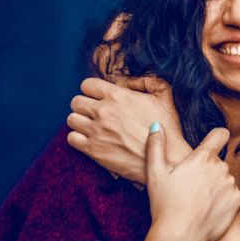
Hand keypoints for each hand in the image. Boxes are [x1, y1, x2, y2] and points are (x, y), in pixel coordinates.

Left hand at [67, 77, 189, 182]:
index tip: (100, 97)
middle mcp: (103, 112)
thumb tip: (128, 80)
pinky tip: (91, 139)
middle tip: (96, 112)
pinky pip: (71, 138)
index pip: (87, 85)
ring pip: (71, 119)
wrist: (166, 160)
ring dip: (80, 121)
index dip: (93, 90)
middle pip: (76, 101)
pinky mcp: (93, 150)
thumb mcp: (165, 95)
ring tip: (93, 125)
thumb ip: (146, 81)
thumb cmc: (168, 127)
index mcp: (118, 96)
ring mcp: (96, 131)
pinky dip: (78, 138)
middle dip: (85, 104)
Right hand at [140, 125, 239, 240]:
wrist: (180, 237)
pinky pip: (232, 195)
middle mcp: (221, 168)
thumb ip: (156, 146)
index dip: (217, 136)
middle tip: (191, 186)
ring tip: (199, 201)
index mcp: (202, 157)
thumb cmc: (165, 204)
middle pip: (218, 162)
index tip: (213, 142)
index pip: (220, 134)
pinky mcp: (238, 201)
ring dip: (216, 185)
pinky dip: (224, 200)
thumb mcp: (155, 173)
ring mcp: (231, 185)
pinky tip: (209, 210)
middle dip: (208, 169)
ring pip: (225, 179)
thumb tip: (156, 125)